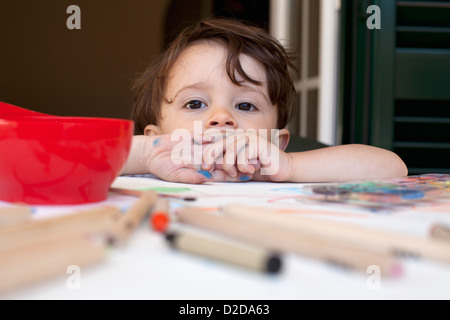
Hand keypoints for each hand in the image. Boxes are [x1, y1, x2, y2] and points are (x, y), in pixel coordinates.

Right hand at [139, 134, 254, 182]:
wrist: (152, 152)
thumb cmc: (163, 168)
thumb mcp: (176, 175)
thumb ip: (191, 177)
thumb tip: (206, 179)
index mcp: (204, 171)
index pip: (224, 174)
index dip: (236, 174)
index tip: (249, 174)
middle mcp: (206, 159)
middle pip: (228, 160)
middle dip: (241, 162)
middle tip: (255, 161)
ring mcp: (203, 147)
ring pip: (223, 147)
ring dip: (235, 147)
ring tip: (249, 146)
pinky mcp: (197, 136)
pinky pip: (212, 134)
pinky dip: (222, 133)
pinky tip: (234, 132)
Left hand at [200, 130, 292, 181]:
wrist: (280, 169)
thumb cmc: (259, 170)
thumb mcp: (237, 172)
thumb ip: (222, 172)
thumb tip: (205, 175)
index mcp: (233, 140)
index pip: (214, 138)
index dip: (201, 140)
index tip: (189, 145)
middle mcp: (239, 136)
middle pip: (217, 145)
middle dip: (209, 159)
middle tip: (207, 169)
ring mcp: (248, 137)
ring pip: (228, 153)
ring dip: (232, 167)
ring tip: (241, 172)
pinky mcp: (256, 142)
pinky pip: (241, 156)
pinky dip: (244, 166)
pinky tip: (253, 168)